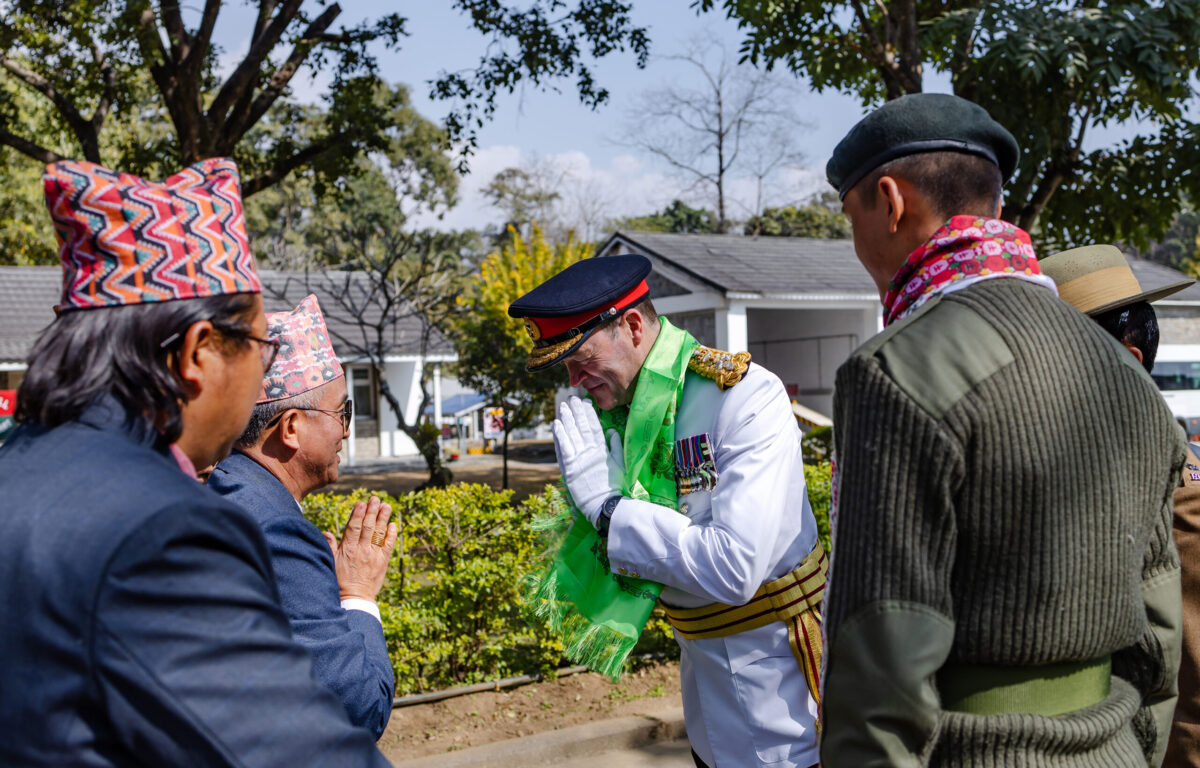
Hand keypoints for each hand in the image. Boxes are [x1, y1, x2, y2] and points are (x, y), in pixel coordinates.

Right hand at [323, 495, 396, 602]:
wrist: (355, 599)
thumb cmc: (340, 582)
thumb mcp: (331, 563)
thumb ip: (330, 547)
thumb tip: (326, 532)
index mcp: (347, 549)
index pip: (353, 528)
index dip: (358, 514)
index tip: (361, 503)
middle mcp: (362, 550)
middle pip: (367, 527)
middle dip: (372, 511)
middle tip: (375, 498)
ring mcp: (373, 555)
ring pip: (379, 533)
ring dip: (383, 518)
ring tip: (386, 505)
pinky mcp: (383, 562)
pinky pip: (389, 545)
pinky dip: (391, 534)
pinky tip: (393, 524)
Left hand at [552, 397, 622, 524]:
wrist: (604, 504)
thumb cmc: (614, 486)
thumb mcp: (620, 464)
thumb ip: (615, 446)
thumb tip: (612, 430)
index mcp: (602, 450)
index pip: (594, 427)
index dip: (589, 413)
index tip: (585, 402)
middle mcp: (590, 451)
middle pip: (581, 427)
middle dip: (576, 411)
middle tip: (572, 399)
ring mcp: (579, 458)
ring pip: (571, 434)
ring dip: (566, 419)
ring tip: (562, 407)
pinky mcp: (569, 468)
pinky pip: (563, 448)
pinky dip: (559, 435)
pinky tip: (556, 424)